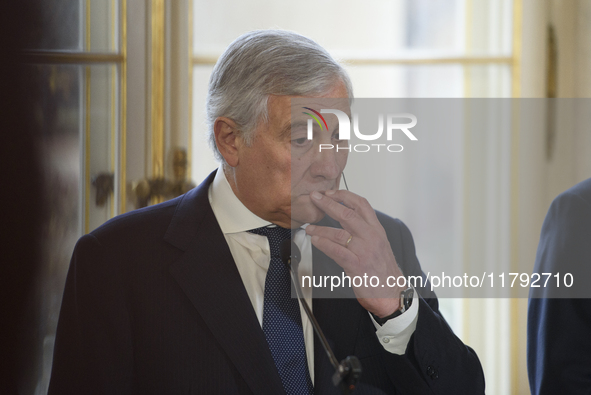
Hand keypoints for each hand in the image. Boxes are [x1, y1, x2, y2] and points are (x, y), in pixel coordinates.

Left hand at [305, 190, 404, 317]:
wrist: (392, 291)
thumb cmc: (382, 269)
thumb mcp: (378, 243)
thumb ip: (363, 230)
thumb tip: (343, 216)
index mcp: (376, 229)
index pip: (361, 204)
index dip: (344, 195)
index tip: (329, 192)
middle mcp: (371, 237)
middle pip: (347, 214)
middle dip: (328, 203)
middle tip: (314, 197)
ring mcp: (364, 250)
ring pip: (339, 233)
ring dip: (320, 228)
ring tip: (309, 227)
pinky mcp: (356, 265)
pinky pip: (336, 251)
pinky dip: (323, 244)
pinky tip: (315, 240)